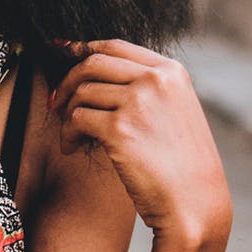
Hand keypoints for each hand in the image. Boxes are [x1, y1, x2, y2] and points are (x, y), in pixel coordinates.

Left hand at [50, 40, 231, 250]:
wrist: (195, 204)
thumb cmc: (182, 165)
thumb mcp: (175, 112)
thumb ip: (147, 89)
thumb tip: (94, 71)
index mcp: (172, 72)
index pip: (116, 46)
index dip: (83, 49)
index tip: (63, 53)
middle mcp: (155, 80)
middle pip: (92, 64)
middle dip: (68, 82)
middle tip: (56, 103)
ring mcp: (138, 102)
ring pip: (81, 93)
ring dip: (68, 115)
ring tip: (71, 136)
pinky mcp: (119, 128)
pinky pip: (76, 120)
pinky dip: (67, 134)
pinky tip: (72, 148)